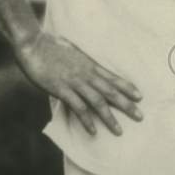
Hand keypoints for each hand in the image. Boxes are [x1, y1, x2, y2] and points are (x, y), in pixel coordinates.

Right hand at [15, 32, 141, 135]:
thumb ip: (81, 62)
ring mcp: (75, 82)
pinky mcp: (61, 89)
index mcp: (90, 64)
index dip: (127, 87)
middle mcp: (86, 74)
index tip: (140, 96)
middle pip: (111, 91)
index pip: (113, 77)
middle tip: (140, 116)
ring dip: (109, 117)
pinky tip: (93, 131)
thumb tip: (85, 67)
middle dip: (126, 105)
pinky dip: (87, 120)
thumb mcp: (72, 52)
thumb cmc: (50, 46)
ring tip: (119, 131)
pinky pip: (78, 107)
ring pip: (98, 101)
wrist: (33, 43)